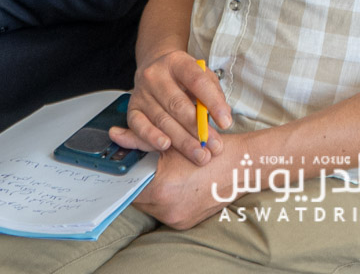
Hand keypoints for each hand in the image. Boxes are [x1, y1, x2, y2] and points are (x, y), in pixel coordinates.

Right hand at [111, 48, 233, 166]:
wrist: (154, 67)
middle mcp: (155, 75)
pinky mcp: (132, 109)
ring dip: (182, 140)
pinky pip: (139, 126)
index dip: (213, 103)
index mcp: (177, 62)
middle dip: (198, 129)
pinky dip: (151, 137)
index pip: (197, 81)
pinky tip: (165, 146)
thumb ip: (213, 93)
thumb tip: (223, 115)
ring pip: (162, 119)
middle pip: (178, 104)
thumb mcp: (202, 75)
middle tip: (214, 146)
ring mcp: (141, 92)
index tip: (226, 123)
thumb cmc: (183, 77)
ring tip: (200, 154)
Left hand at [131, 131, 252, 229]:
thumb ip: (140, 139)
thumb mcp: (173, 140)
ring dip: (152, 190)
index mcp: (162, 188)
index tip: (128, 162)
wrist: (242, 166)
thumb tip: (117, 136)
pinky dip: (166, 199)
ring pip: (149, 205)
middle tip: (148, 165)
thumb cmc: (211, 149)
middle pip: (137, 196)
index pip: (128, 183)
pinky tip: (177, 184)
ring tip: (165, 173)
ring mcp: (176, 219)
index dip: (128, 170)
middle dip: (140, 180)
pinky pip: (164, 211)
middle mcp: (167, 209)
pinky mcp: (184, 224)